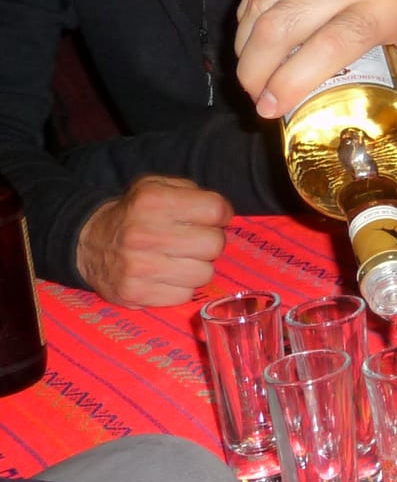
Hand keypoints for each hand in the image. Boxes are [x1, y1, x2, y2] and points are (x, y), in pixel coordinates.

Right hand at [76, 175, 231, 306]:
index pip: (215, 210)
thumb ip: (193, 192)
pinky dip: (180, 287)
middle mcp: (144, 234)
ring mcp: (138, 267)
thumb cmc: (134, 213)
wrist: (87, 242)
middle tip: (194, 241)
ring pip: (204, 274)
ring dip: (197, 267)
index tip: (212, 219)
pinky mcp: (134, 294)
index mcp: (153, 201)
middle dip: (210, 242)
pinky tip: (165, 276)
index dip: (221, 215)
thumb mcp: (157, 186)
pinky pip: (184, 295)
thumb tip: (224, 213)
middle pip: (214, 244)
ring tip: (179, 259)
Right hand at [234, 0, 396, 114]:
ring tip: (250, 67)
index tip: (269, 108)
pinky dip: (250, 7)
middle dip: (253, 69)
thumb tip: (376, 125)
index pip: (324, 49)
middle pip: (280, 27)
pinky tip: (252, 30)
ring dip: (245, 40)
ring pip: (263, 0)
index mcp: (386, 5)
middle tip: (252, 92)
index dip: (288, 83)